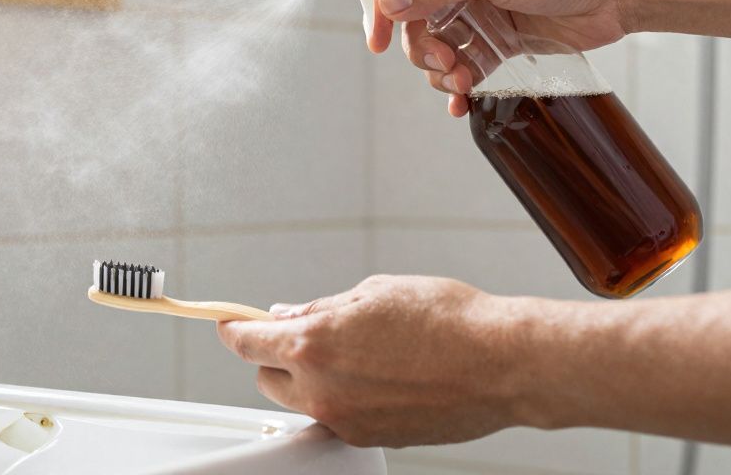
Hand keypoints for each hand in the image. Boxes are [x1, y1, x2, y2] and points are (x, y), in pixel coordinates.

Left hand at [216, 275, 530, 447]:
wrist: (501, 365)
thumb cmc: (448, 320)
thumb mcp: (374, 293)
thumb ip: (323, 308)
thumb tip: (290, 314)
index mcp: (314, 344)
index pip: (247, 342)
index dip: (233, 329)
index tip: (230, 322)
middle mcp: (322, 389)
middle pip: (267, 378)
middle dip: (275, 355)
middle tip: (301, 332)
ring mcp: (345, 419)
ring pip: (301, 402)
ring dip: (308, 379)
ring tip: (350, 353)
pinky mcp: (370, 438)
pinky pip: (336, 417)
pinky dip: (341, 397)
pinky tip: (374, 376)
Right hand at [367, 0, 633, 116]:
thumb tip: (390, 2)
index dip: (385, 12)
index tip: (378, 43)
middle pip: (418, 27)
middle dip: (425, 52)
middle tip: (448, 64)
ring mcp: (482, 16)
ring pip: (440, 52)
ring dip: (444, 73)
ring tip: (465, 83)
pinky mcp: (502, 44)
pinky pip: (468, 69)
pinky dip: (460, 88)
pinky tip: (462, 102)